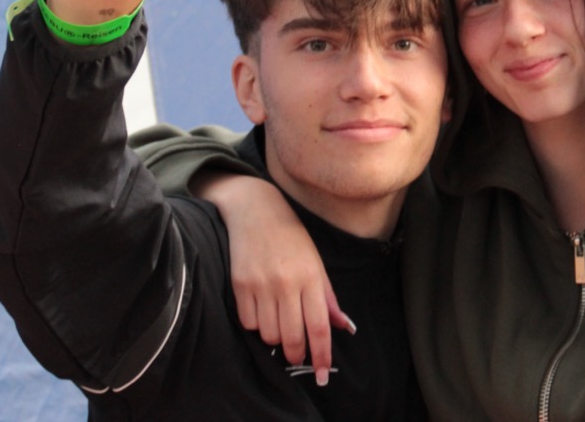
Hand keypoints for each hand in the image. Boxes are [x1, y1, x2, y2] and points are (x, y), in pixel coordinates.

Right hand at [196, 173, 353, 386]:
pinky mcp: (240, 285)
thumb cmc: (292, 237)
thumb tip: (343, 326)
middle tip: (298, 356)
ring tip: (279, 325)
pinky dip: (256, 325)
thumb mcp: (316, 263)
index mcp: (311, 277)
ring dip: (275, 339)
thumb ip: (327, 298)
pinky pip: (249, 322)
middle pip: (292, 337)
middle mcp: (287, 283)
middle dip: (297, 355)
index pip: (319, 327)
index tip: (321, 375)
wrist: (256, 210)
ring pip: (269, 334)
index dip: (321, 355)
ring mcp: (262, 285)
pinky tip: (262, 312)